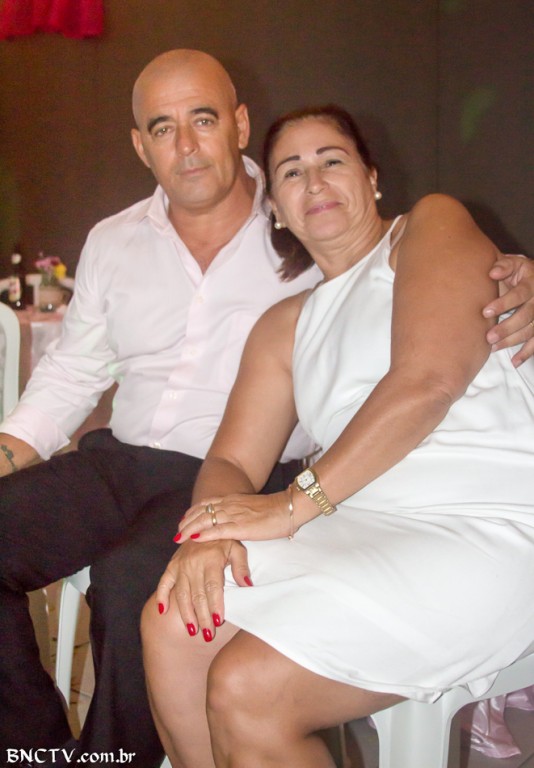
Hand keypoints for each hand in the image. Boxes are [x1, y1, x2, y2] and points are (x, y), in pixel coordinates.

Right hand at [155, 539, 251, 640]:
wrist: (203, 524)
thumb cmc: (224, 541)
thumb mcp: (237, 548)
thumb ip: (242, 566)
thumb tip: (247, 585)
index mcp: (211, 559)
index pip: (213, 586)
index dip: (215, 604)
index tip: (218, 621)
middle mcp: (193, 563)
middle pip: (197, 595)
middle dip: (202, 616)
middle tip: (208, 634)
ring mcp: (180, 566)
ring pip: (181, 594)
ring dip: (186, 613)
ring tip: (192, 630)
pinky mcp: (171, 566)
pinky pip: (163, 583)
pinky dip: (161, 597)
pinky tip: (163, 611)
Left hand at [177, 491, 295, 543]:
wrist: (289, 508)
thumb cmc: (275, 510)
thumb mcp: (252, 508)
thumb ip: (240, 512)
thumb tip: (234, 520)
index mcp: (233, 500)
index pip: (206, 503)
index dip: (193, 512)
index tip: (184, 520)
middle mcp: (230, 505)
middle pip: (201, 511)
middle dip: (187, 522)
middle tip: (177, 532)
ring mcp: (235, 515)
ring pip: (206, 520)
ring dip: (190, 529)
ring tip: (180, 537)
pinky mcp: (242, 527)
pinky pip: (219, 530)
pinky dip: (205, 535)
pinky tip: (195, 539)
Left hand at [484, 254, 533, 365]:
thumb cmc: (519, 272)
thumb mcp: (514, 264)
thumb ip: (504, 266)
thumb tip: (492, 272)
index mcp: (532, 283)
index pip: (519, 294)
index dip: (503, 303)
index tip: (485, 312)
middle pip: (526, 316)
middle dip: (507, 327)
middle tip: (489, 337)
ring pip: (531, 330)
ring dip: (512, 341)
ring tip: (493, 347)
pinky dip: (527, 353)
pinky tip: (515, 362)